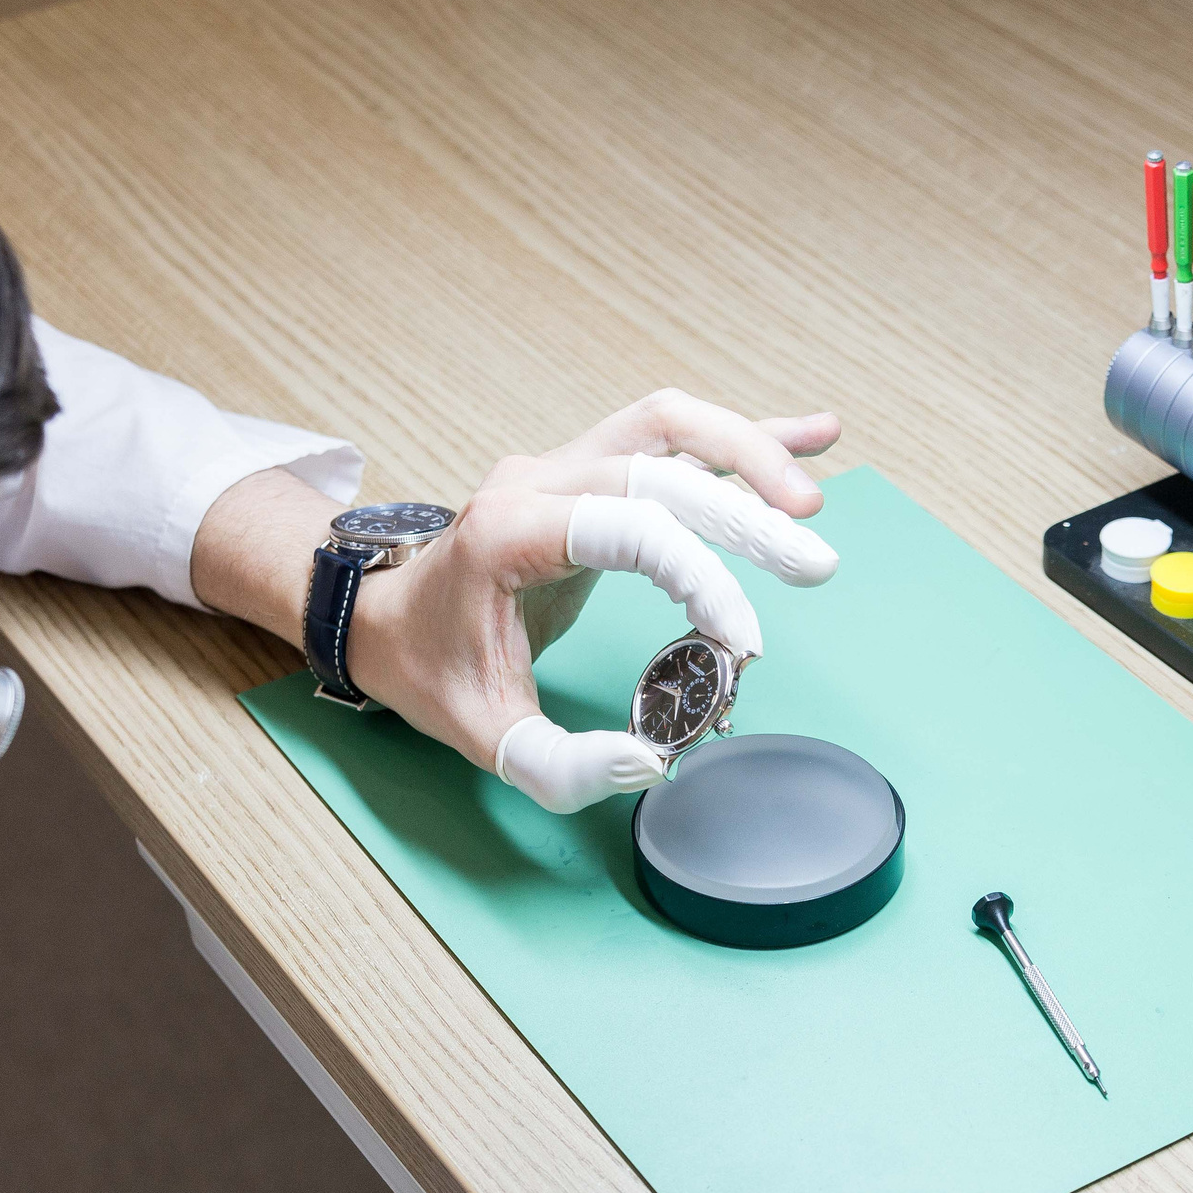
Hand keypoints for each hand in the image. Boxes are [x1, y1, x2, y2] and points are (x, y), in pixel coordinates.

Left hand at [341, 391, 838, 811]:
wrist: (377, 613)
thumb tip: (648, 764)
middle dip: (747, 515)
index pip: (625, 526)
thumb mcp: (482, 735)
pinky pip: (670, 435)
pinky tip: (812, 436)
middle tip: (814, 565)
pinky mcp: (587, 469)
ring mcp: (562, 463)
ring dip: (751, 453)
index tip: (739, 640)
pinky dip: (742, 437)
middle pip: (661, 465)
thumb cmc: (428, 668)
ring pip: (670, 427)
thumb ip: (562, 765)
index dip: (696, 574)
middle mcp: (537, 479)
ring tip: (812, 503)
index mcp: (506, 531)